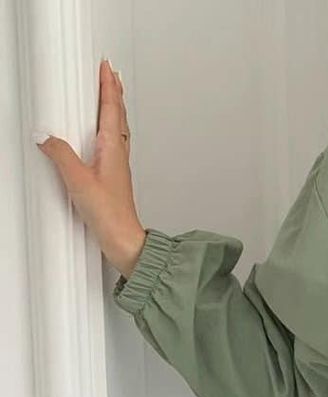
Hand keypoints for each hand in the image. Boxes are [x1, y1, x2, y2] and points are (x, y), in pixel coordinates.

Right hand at [34, 57, 146, 278]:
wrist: (125, 242)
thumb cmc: (110, 216)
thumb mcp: (78, 181)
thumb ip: (61, 155)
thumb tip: (46, 137)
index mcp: (113, 149)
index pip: (111, 109)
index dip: (108, 87)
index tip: (106, 68)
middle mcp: (119, 156)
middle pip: (118, 117)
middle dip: (114, 94)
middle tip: (111, 76)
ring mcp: (119, 168)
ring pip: (118, 131)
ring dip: (114, 111)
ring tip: (110, 99)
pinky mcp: (115, 180)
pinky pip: (114, 147)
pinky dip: (111, 133)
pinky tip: (104, 139)